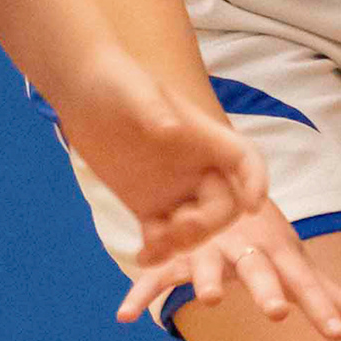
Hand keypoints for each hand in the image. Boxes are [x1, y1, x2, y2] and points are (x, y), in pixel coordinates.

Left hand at [52, 49, 265, 270]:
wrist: (84, 92)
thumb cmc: (115, 81)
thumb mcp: (134, 90)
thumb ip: (154, 109)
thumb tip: (170, 130)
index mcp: (205, 137)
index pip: (245, 161)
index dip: (256, 184)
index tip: (253, 207)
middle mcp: (197, 166)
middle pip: (225, 206)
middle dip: (210, 224)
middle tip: (180, 228)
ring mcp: (174, 189)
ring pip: (197, 229)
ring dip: (183, 244)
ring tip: (153, 246)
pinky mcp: (148, 205)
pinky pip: (163, 237)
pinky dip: (158, 252)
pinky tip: (142, 259)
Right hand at [119, 197, 340, 337]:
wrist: (213, 180)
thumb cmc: (263, 237)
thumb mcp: (295, 262)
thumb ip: (329, 294)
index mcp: (276, 251)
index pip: (306, 283)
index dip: (322, 307)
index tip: (338, 335)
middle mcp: (244, 247)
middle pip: (258, 270)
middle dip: (267, 289)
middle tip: (277, 312)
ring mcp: (208, 249)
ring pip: (207, 266)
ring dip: (207, 279)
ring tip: (209, 299)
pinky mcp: (175, 253)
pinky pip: (156, 275)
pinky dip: (140, 293)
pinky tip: (126, 317)